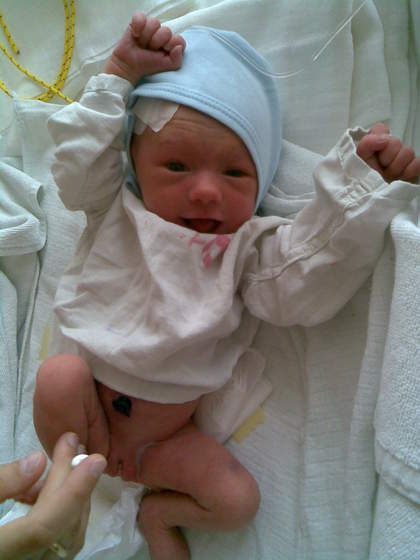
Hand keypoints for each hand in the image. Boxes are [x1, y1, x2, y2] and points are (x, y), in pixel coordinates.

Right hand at [0, 433, 106, 559]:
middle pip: (60, 530)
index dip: (73, 492)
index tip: (95, 459)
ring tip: (62, 460)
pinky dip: (60, 513)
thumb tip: (37, 462)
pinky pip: (57, 544)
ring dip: (70, 497)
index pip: (45, 526)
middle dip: (73, 483)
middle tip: (73, 444)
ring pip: (66, 539)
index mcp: (0, 553)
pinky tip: (43, 490)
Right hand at [104, 13, 185, 84]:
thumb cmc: (147, 65)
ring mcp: (151, 27)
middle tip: (149, 50)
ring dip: (146, 36)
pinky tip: (135, 35)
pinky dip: (137, 26)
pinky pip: (141, 17)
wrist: (129, 65)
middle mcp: (162, 34)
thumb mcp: (165, 67)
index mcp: (171, 43)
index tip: (163, 52)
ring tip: (142, 44)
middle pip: (166, 31)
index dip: (171, 45)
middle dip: (156, 43)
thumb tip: (178, 47)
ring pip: (154, 23)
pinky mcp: (138, 22)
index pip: (179, 39)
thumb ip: (176, 60)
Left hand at [357, 123, 419, 182]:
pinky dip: (409, 171)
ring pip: (408, 151)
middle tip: (381, 168)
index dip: (378, 139)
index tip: (374, 153)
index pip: (381, 128)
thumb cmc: (362, 181)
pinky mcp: (412, 168)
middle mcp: (389, 148)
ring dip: (396, 167)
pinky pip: (418, 163)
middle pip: (396, 141)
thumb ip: (367, 144)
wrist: (370, 199)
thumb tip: (385, 139)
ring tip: (388, 175)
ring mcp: (402, 158)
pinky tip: (400, 178)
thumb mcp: (356, 162)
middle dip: (387, 158)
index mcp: (374, 144)